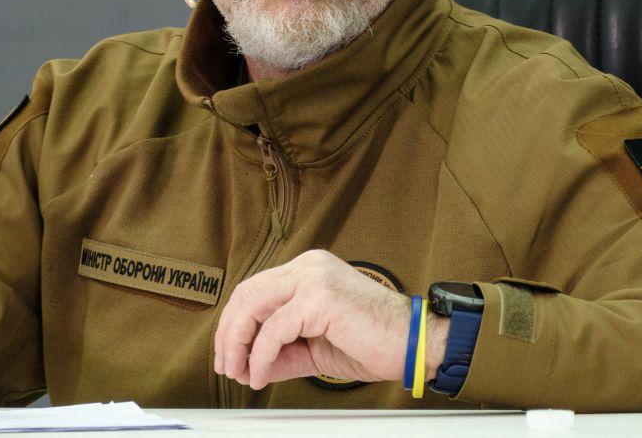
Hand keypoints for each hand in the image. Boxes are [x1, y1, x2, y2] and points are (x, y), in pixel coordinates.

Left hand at [213, 250, 448, 389]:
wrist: (414, 344)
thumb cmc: (374, 342)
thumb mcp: (315, 348)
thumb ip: (282, 353)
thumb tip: (248, 367)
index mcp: (309, 270)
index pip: (255, 289)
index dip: (234, 324)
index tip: (229, 355)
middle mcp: (309, 266)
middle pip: (247, 293)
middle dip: (229, 334)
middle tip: (226, 366)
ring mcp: (314, 277)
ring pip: (254, 306)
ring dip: (238, 344)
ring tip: (239, 372)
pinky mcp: (320, 298)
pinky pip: (275, 329)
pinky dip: (261, 355)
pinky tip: (261, 374)